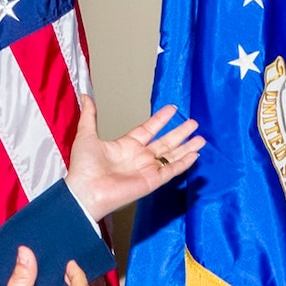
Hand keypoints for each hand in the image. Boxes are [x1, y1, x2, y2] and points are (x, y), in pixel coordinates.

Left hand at [63, 96, 204, 221]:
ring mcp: (147, 170)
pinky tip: (195, 154)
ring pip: (172, 156)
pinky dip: (184, 163)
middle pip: (165, 143)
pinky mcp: (152, 181)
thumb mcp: (87, 135)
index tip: (173, 109)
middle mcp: (139, 157)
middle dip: (180, 133)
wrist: (86, 190)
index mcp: (126, 146)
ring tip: (201, 138)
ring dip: (187, 147)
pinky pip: (171, 170)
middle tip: (194, 123)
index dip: (161, 119)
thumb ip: (90, 116)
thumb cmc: (84, 167)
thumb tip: (86, 96)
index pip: (149, 129)